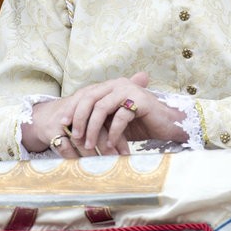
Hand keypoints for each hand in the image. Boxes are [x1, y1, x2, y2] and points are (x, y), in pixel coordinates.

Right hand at [21, 95, 123, 157]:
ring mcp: (64, 121)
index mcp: (92, 100)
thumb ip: (119, 95)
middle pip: (95, 128)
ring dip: (92, 155)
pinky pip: (65, 148)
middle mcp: (78, 110)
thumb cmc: (78, 114)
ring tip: (103, 166)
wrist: (46, 117)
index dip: (118, 134)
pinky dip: (75, 158)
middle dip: (107, 146)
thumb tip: (145, 76)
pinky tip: (84, 167)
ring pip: (80, 140)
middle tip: (118, 160)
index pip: (107, 116)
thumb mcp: (97, 103)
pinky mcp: (52, 132)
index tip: (127, 152)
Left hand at [67, 72, 185, 151]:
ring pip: (102, 108)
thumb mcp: (114, 121)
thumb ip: (99, 120)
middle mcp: (118, 84)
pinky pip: (120, 117)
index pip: (85, 94)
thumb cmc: (140, 124)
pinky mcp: (140, 100)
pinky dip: (113, 133)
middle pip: (89, 98)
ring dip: (93, 129)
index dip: (72, 108)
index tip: (62, 123)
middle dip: (79, 118)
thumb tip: (74, 130)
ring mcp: (129, 90)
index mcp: (110, 86)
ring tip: (90, 145)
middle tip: (75, 136)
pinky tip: (111, 145)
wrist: (168, 124)